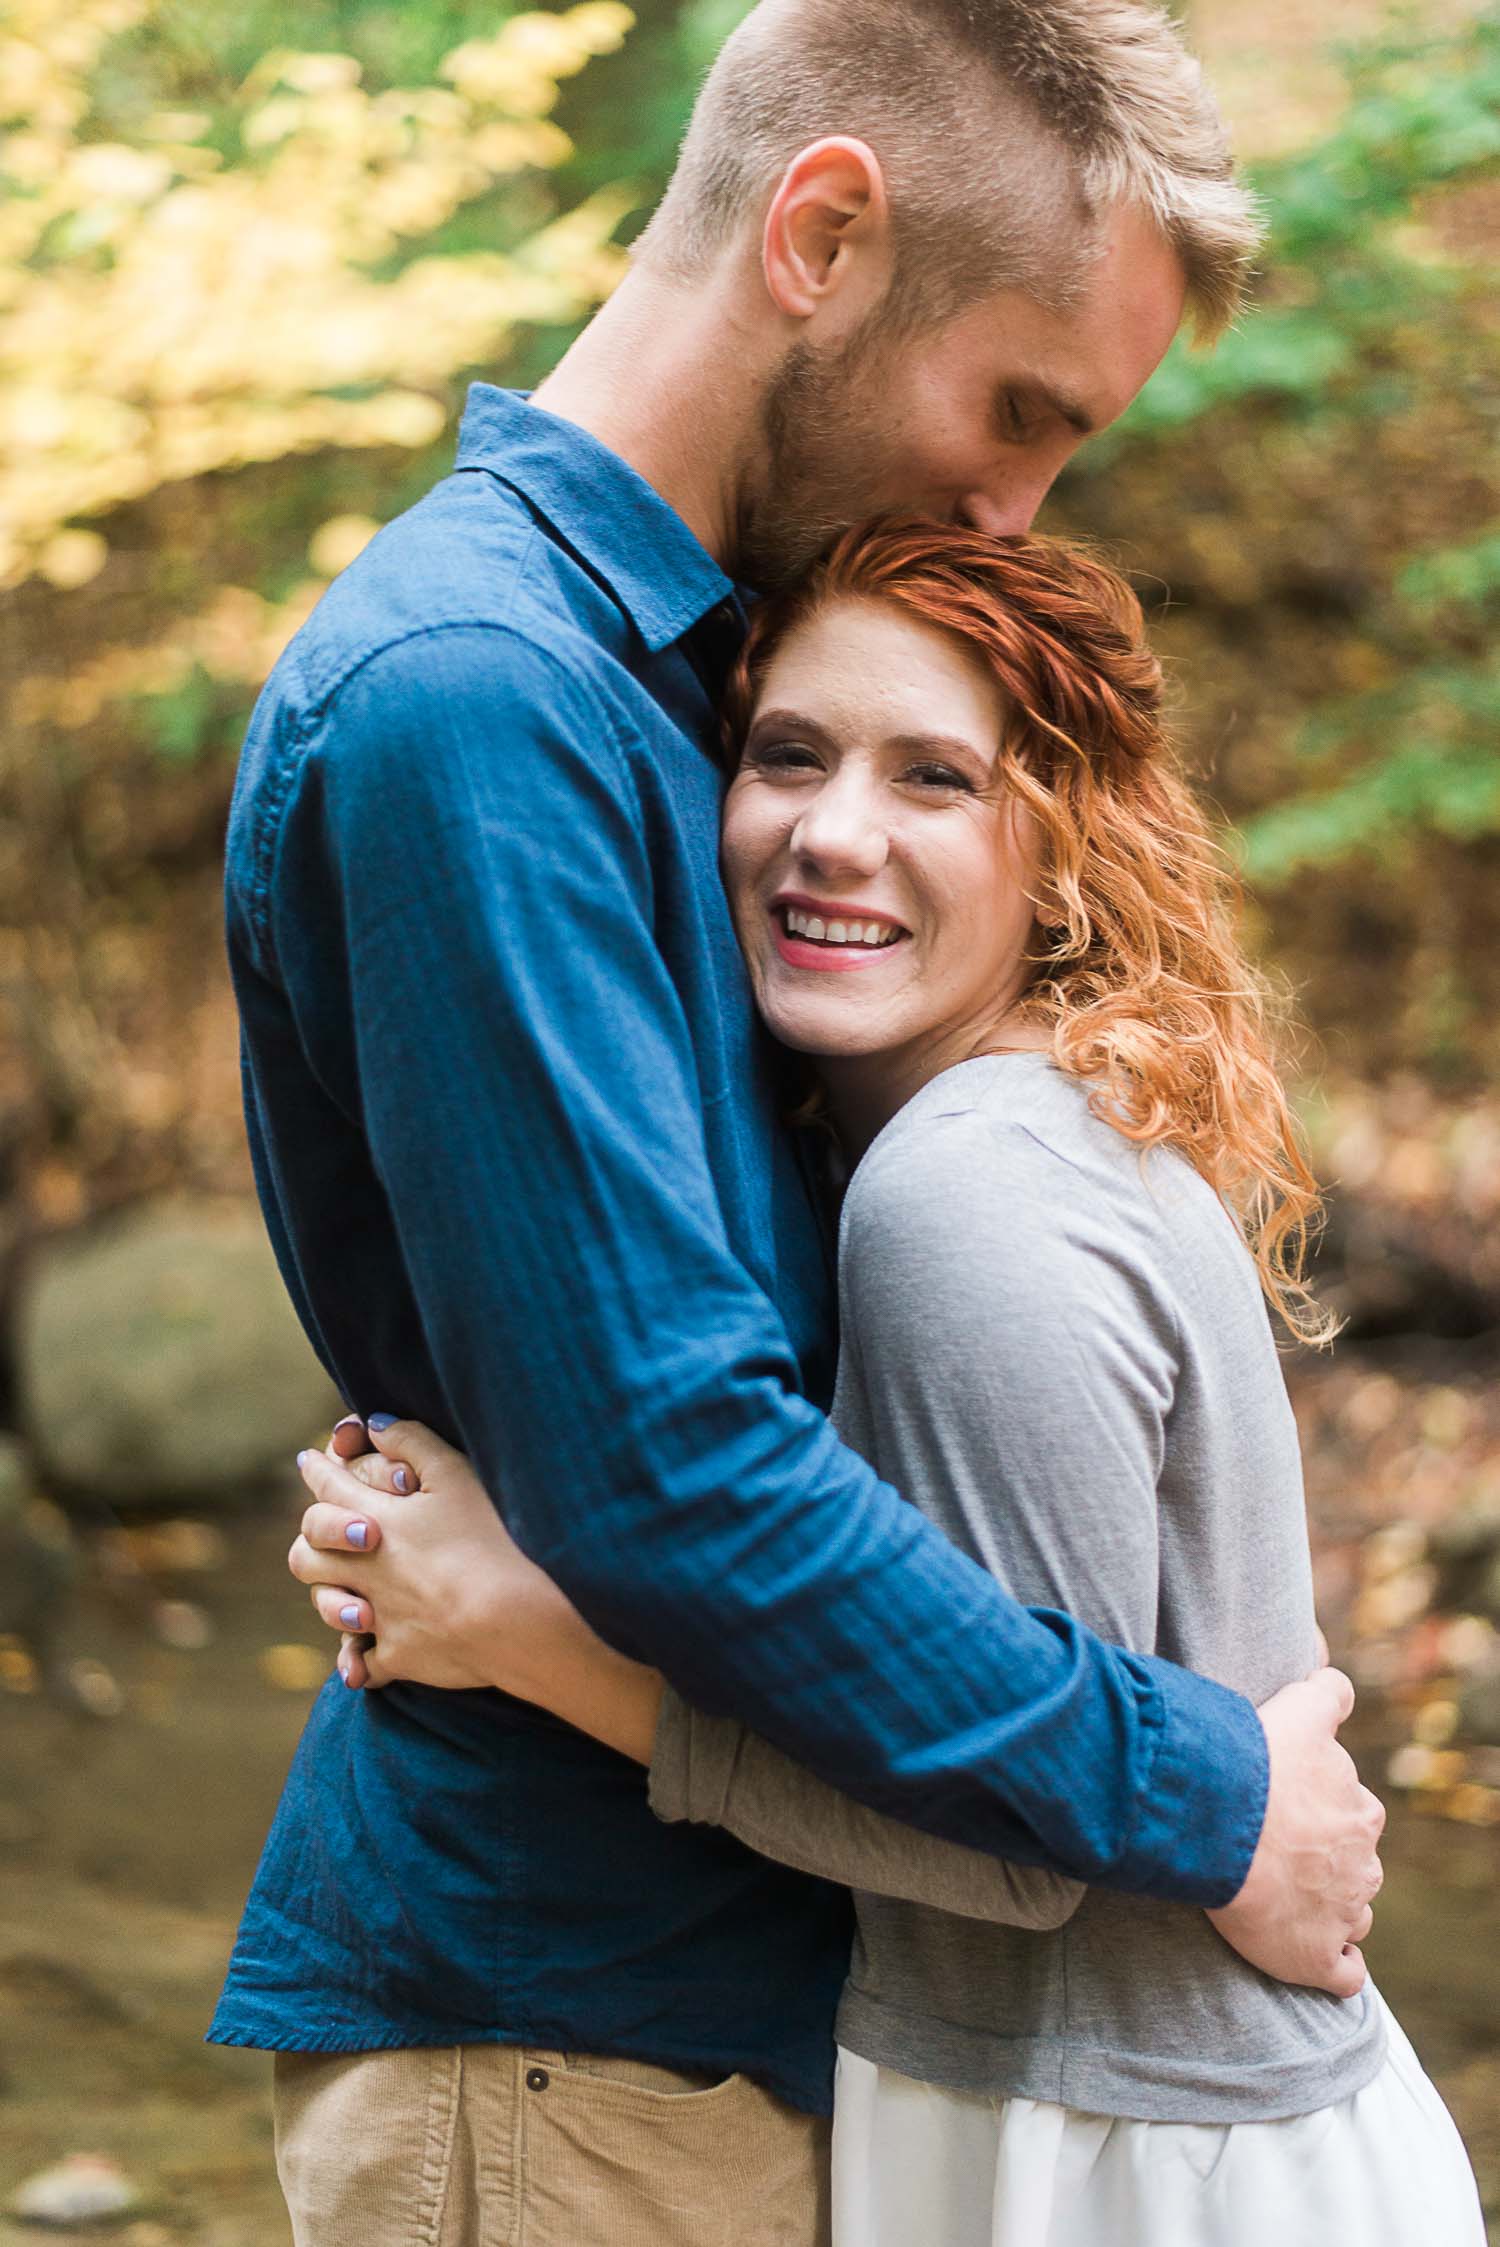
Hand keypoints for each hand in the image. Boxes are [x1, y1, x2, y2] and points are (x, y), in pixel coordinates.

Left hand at [288, 1418, 573, 1694]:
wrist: (516, 1619)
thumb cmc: (493, 1539)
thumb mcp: (458, 1475)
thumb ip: (413, 1442)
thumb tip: (375, 1422)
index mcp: (378, 1520)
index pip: (330, 1488)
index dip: (317, 1470)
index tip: (308, 1460)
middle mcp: (368, 1569)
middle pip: (307, 1554)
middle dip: (312, 1539)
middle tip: (322, 1533)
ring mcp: (380, 1617)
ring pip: (328, 1609)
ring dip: (331, 1600)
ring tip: (347, 1596)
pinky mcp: (400, 1658)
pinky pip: (365, 1664)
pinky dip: (361, 1661)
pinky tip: (364, 1661)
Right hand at [1207, 1667, 1384, 1997]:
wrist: (1228, 1824)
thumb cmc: (1256, 1764)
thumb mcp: (1299, 1711)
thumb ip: (1324, 1692)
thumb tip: (1332, 1670)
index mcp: (1359, 1809)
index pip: (1356, 1810)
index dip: (1326, 1810)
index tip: (1294, 1808)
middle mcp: (1361, 1860)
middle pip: (1357, 1863)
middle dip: (1331, 1861)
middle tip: (1279, 1853)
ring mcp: (1344, 1912)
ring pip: (1354, 1915)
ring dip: (1331, 1911)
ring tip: (1287, 1905)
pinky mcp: (1318, 1957)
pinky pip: (1344, 1974)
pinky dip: (1334, 1967)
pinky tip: (1313, 1960)